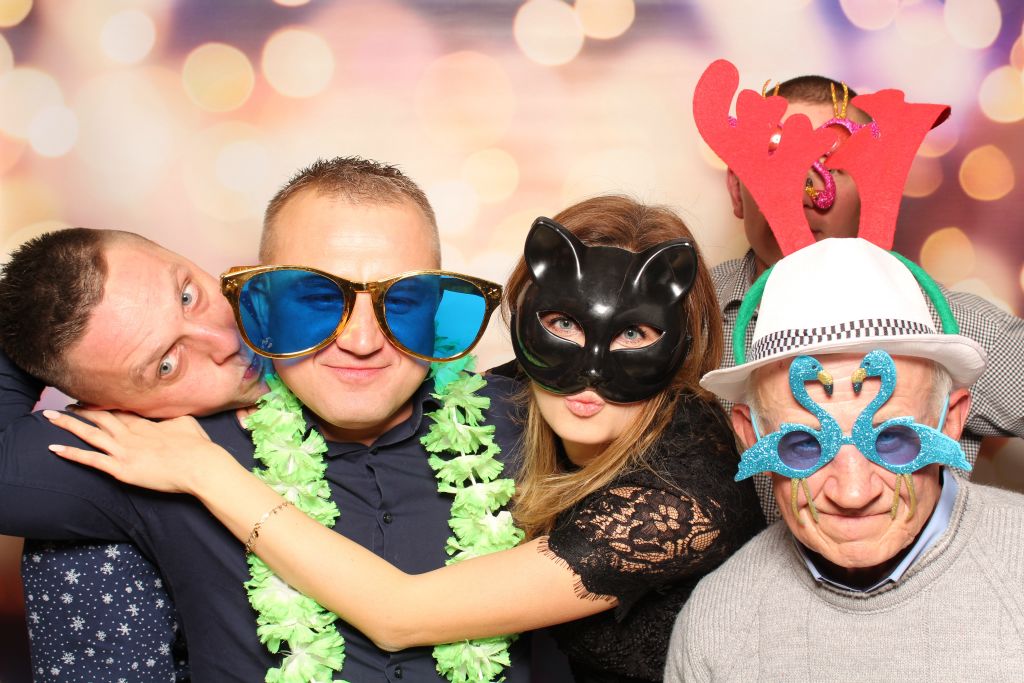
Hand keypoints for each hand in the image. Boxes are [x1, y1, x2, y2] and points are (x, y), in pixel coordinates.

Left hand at [45, 408, 226, 494]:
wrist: (200, 465)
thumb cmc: (197, 446)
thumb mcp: (185, 423)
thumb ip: (171, 419)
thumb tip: (170, 416)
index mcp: (144, 423)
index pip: (116, 409)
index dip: (100, 403)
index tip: (88, 399)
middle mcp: (129, 433)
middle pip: (99, 416)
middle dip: (79, 409)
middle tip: (64, 404)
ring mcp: (123, 450)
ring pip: (89, 433)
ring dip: (68, 425)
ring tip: (49, 418)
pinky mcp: (121, 468)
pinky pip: (90, 459)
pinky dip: (71, 454)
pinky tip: (54, 448)